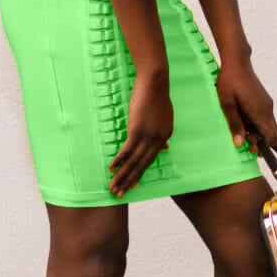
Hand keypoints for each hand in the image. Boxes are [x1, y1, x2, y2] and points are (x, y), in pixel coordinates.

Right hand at [109, 66, 172, 196]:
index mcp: (164, 137)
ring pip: (133, 162)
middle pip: (141, 166)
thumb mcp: (165, 118)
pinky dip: (119, 161)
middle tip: (118, 194)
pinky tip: (111, 169)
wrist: (155, 82)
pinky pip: (127, 150)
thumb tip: (164, 148)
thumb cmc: (158, 96)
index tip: (131, 186)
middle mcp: (158, 140)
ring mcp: (148, 136)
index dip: (139, 175)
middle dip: (128, 181)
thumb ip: (164, 134)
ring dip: (121, 176)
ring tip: (112, 187)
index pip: (149, 161)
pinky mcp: (138, 130)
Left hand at [215, 57, 276, 154]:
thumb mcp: (227, 105)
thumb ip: (235, 124)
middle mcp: (268, 110)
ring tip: (241, 125)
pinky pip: (266, 118)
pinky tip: (243, 116)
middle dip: (261, 141)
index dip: (263, 148)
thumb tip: (239, 144)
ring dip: (259, 131)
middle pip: (274, 135)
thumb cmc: (229, 82)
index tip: (250, 148)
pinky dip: (258, 123)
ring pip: (270, 126)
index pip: (272, 138)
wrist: (237, 62)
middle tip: (244, 138)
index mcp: (260, 113)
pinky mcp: (265, 100)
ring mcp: (268, 104)